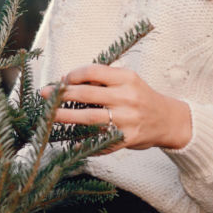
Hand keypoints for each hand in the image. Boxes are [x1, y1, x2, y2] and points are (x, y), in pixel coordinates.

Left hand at [40, 64, 191, 153]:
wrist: (169, 121)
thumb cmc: (141, 97)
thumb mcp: (128, 80)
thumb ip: (103, 79)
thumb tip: (67, 79)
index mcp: (126, 78)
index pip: (93, 71)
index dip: (73, 75)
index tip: (61, 80)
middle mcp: (127, 97)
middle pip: (87, 94)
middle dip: (61, 94)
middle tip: (44, 95)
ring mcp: (127, 120)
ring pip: (89, 118)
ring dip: (66, 116)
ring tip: (50, 115)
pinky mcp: (127, 139)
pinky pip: (101, 140)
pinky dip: (84, 141)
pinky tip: (71, 141)